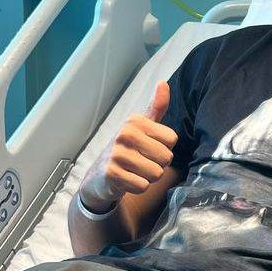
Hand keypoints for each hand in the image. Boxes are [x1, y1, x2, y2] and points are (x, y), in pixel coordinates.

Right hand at [79, 82, 177, 211]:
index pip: (172, 139)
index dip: (164, 147)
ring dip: (148, 177)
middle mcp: (125, 134)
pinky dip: (138, 187)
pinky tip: (127, 180)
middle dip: (158, 164)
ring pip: (156, 173)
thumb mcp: (142, 126)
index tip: (149, 147)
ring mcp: (117, 154)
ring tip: (135, 171)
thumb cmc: (127, 148)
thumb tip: (164, 82)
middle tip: (142, 161)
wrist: (99, 176)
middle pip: (166, 158)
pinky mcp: (112, 174)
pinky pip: (142, 186)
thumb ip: (156, 107)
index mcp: (135, 121)